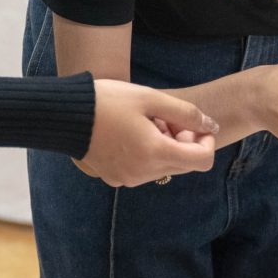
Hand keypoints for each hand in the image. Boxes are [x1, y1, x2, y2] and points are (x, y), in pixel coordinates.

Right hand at [78, 81, 217, 186]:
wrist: (66, 115)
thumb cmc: (108, 101)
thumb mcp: (152, 98)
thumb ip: (186, 113)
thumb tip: (211, 126)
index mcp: (155, 152)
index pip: (203, 160)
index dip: (206, 141)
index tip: (194, 124)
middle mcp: (144, 173)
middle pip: (184, 165)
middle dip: (184, 142)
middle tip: (165, 118)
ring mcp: (128, 179)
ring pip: (164, 167)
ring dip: (164, 147)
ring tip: (144, 123)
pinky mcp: (116, 178)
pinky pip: (144, 171)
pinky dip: (147, 155)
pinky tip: (131, 134)